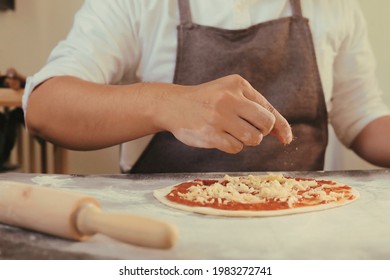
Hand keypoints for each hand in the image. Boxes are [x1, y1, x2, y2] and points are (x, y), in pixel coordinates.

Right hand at [156, 74, 291, 152]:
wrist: (173, 105)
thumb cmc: (207, 100)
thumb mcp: (229, 92)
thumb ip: (255, 107)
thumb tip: (284, 135)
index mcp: (238, 84)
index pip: (268, 108)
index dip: (281, 126)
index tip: (286, 139)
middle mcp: (230, 98)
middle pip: (265, 124)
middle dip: (260, 132)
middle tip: (246, 129)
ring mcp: (219, 116)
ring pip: (253, 139)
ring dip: (246, 140)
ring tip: (230, 132)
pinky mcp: (210, 134)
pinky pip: (236, 148)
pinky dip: (232, 146)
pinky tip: (219, 137)